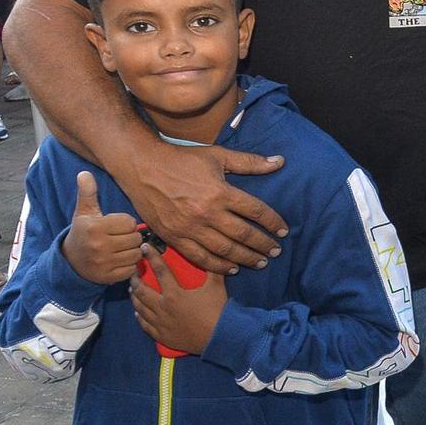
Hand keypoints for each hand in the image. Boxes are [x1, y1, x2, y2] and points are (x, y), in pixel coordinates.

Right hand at [62, 171, 141, 283]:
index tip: (115, 226)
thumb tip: (84, 173)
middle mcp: (100, 246)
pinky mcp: (109, 277)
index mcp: (95, 228)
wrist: (71, 262)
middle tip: (119, 238)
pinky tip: (119, 260)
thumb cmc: (83, 232)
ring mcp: (105, 263)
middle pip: (136, 239)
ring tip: (120, 248)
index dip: (126, 224)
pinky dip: (129, 265)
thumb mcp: (84, 212)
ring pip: (137, 254)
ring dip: (132, 251)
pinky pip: (132, 269)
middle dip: (131, 237)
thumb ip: (87, 193)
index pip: (130, 223)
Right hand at [116, 140, 287, 274]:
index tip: (284, 231)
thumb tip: (280, 161)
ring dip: (245, 258)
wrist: (142, 167)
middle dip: (263, 245)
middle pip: (243, 235)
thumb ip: (250, 162)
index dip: (273, 222)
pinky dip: (218, 266)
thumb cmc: (182, 159)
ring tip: (260, 262)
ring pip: (224, 250)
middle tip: (275, 252)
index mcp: (220, 192)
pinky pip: (200, 257)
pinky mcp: (174, 237)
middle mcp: (207, 213)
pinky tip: (232, 269)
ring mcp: (190, 228)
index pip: (256, 211)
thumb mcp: (217, 155)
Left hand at [131, 245, 227, 355]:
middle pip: (142, 291)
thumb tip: (214, 257)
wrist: (218, 338)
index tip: (145, 248)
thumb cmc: (217, 311)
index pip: (160, 271)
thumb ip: (213, 270)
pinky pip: (144, 325)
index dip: (152, 257)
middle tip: (132, 273)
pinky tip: (138, 313)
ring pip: (140, 308)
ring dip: (134, 297)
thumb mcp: (216, 287)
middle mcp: (163, 307)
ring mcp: (160, 322)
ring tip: (132, 291)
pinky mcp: (161, 335)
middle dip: (135, 280)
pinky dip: (139, 317)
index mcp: (174, 294)